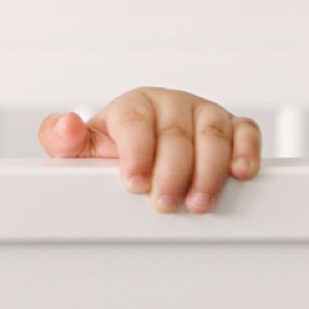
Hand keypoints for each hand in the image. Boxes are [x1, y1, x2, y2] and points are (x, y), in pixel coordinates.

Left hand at [37, 88, 260, 213]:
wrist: (143, 154)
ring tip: (198, 203)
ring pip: (213, 134)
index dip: (137, 153)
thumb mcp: (81, 151)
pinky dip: (246, 151)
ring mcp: (203, 113)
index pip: (136, 121)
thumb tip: (66, 125)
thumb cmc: (113, 154)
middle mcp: (171, 104)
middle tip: (164, 204)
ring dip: (209, 171)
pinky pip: (246, 131)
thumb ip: (62, 140)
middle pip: (176, 133)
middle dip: (172, 172)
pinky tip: (240, 173)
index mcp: (134, 105)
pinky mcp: (232, 127)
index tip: (134, 183)